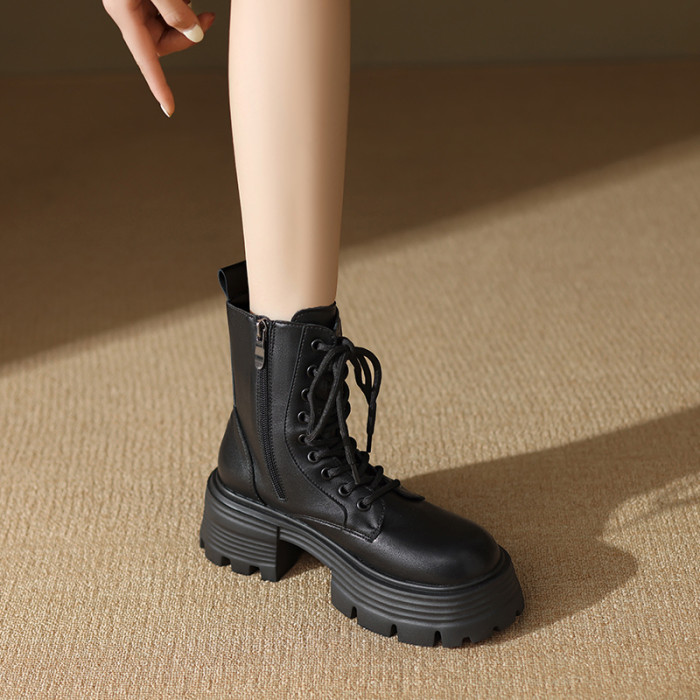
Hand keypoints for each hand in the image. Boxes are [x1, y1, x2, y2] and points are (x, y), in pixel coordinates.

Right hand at [103, 0, 215, 116]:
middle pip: (162, 43)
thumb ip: (173, 10)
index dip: (158, 87)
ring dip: (185, 16)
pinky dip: (179, 4)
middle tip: (207, 19)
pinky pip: (165, 9)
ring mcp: (134, 3)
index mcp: (124, 13)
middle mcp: (128, 12)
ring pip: (166, 26)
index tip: (169, 109)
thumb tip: (193, 32)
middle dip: (187, 35)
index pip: (146, 60)